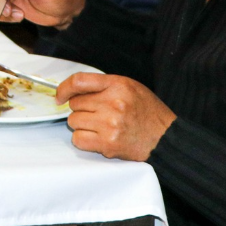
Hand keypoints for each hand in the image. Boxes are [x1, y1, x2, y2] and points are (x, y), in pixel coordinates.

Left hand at [57, 73, 175, 160]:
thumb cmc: (148, 112)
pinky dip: (83, 140)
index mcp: (118, 85)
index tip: (60, 96)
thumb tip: (72, 92)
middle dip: (82, 110)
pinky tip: (98, 138)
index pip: (79, 81)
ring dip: (82, 125)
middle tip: (98, 115)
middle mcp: (113, 103)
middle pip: (75, 105)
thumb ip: (103, 86)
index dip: (64, 88)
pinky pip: (78, 139)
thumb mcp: (130, 88)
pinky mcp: (108, 144)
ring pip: (74, 122)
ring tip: (100, 127)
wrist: (166, 138)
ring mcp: (110, 124)